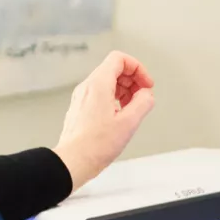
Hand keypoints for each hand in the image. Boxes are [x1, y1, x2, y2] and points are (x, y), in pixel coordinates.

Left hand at [52, 51, 154, 189]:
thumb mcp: (129, 122)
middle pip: (113, 69)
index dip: (138, 68)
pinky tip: (120, 116)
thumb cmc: (95, 145)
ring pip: (107, 82)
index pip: (119, 59)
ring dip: (124, 90)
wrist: (72, 161)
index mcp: (98, 85)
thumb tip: (146, 95)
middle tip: (142, 96)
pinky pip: (100, 95)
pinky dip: (114, 99)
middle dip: (133, 80)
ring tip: (132, 108)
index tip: (146, 84)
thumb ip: (143, 102)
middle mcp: (87, 87)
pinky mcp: (80, 109)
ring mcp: (82, 98)